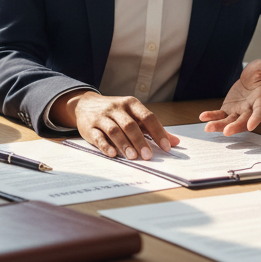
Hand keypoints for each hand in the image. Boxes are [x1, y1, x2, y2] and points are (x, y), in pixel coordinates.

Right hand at [50, 91, 179, 159]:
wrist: (84, 104)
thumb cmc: (115, 112)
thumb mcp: (133, 115)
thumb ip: (152, 128)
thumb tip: (175, 142)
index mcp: (131, 104)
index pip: (148, 117)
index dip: (158, 132)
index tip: (167, 147)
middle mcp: (117, 108)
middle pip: (131, 124)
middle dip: (140, 141)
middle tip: (148, 156)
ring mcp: (102, 117)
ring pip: (114, 130)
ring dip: (124, 144)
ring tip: (133, 157)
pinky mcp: (90, 127)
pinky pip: (98, 136)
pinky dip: (105, 145)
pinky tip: (113, 154)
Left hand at [200, 58, 260, 134]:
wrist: (254, 79)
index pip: (260, 111)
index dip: (256, 118)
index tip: (252, 126)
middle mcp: (250, 109)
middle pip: (244, 120)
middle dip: (235, 127)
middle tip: (226, 131)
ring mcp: (239, 111)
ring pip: (230, 121)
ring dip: (219, 125)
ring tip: (208, 127)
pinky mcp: (229, 109)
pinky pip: (220, 114)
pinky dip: (213, 116)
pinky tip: (204, 117)